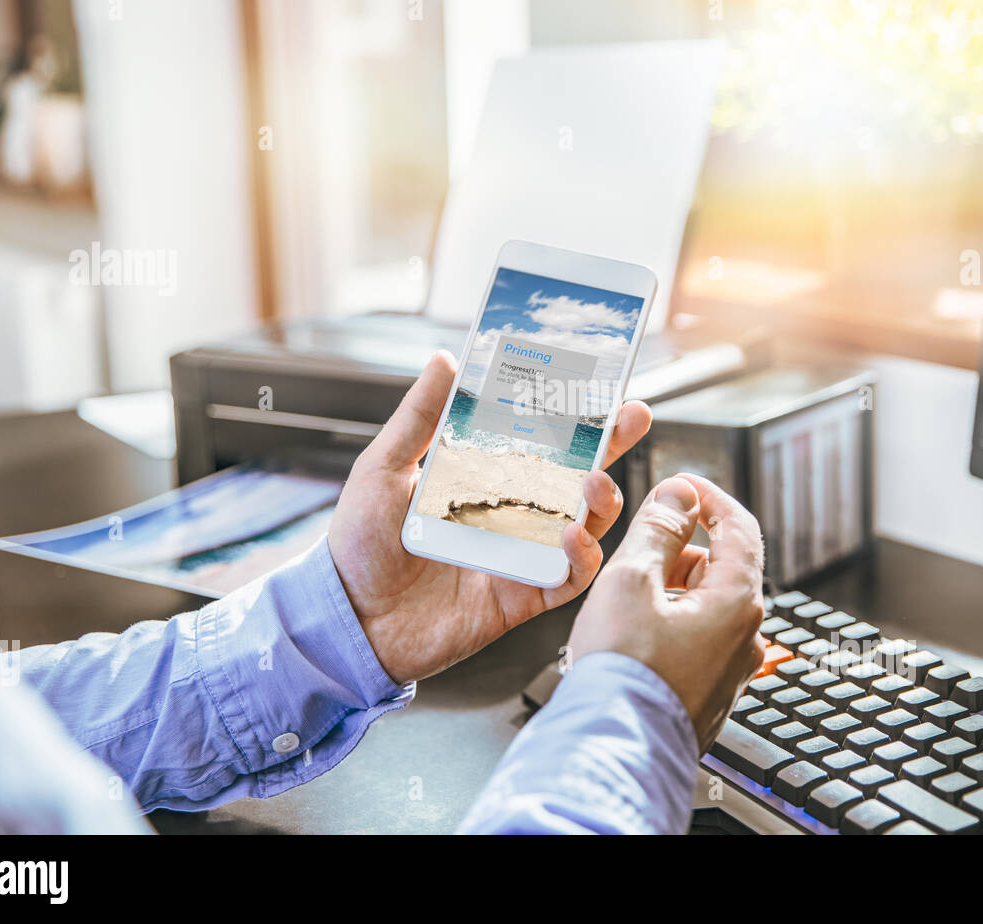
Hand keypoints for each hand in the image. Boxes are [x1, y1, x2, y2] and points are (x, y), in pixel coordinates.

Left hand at [327, 350, 652, 684]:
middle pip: (575, 475)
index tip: (596, 383)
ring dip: (601, 501)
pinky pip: (570, 578)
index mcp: (482, 478)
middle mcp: (510, 514)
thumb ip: (419, 418)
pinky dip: (582, 558)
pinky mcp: (524, 596)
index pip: (538, 439)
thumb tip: (445, 361)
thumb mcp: (384, 469)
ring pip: (586, 524)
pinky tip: (573, 536)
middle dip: (610, 445)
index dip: (571, 414)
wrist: (350, 621)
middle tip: (631, 416)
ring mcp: (522, 555)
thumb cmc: (359, 546)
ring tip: (593, 481)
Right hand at [566, 474, 766, 751]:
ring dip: (671, 588)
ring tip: (623, 599)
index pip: (739, 527)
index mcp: (737, 602)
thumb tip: (679, 497)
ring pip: (704, 606)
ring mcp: (729, 671)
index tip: (681, 485)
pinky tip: (632, 635)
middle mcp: (745, 637)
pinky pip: (695, 641)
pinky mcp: (708, 695)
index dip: (708, 498)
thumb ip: (658, 529)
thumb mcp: (631, 580)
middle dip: (680, 547)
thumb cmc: (621, 672)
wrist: (611, 749)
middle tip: (636, 545)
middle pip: (720, 567)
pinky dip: (669, 623)